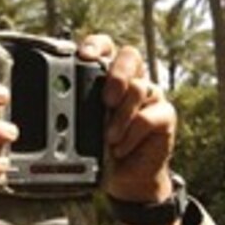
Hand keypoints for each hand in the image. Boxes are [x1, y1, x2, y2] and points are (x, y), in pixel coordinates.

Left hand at [78, 35, 174, 203]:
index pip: (105, 47)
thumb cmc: (100, 150)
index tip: (83, 56)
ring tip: (109, 137)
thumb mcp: (81, 130)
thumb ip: (75, 112)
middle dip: (117, 74)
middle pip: (130, 56)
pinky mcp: (165, 115)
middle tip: (106, 100)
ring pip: (139, 87)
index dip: (96, 45)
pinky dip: (132, 135)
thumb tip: (58, 106)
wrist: (126, 178)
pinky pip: (149, 116)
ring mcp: (150, 96)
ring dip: (121, 116)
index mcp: (107, 76)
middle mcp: (131, 80)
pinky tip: (120, 148)